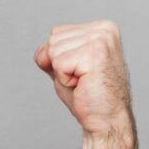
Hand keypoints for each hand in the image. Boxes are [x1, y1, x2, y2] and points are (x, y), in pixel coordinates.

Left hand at [34, 21, 134, 139]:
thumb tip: (42, 54)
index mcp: (101, 28)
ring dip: (62, 73)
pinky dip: (64, 79)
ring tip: (83, 82)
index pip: (56, 33)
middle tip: (82, 80)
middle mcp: (104, 29)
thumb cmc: (89, 97)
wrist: (107, 120)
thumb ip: (50, 54)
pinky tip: (83, 85)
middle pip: (53, 39)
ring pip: (54, 50)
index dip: (58, 58)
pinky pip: (58, 63)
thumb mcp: (64, 68)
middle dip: (59, 65)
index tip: (80, 72)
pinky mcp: (95, 53)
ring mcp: (101, 39)